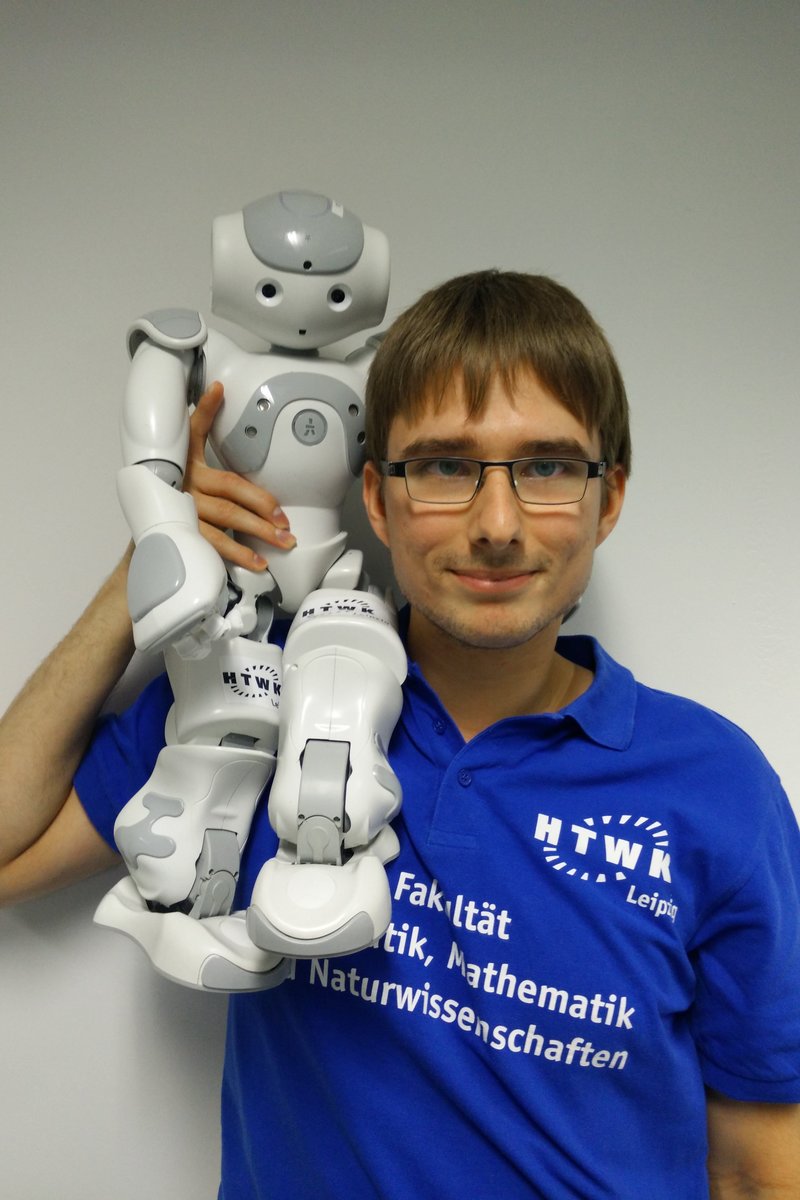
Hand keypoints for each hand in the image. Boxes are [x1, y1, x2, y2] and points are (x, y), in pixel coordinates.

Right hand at [184, 382, 295, 570]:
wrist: (146, 520)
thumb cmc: (174, 482)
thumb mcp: (184, 450)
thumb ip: (202, 421)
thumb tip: (217, 388)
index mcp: (186, 460)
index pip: (195, 429)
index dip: (205, 410)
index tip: (217, 391)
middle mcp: (186, 483)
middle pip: (229, 489)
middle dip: (262, 504)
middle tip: (286, 518)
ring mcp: (186, 510)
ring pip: (227, 520)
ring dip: (258, 532)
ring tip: (283, 541)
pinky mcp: (187, 533)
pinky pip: (215, 545)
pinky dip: (238, 554)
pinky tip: (258, 562)